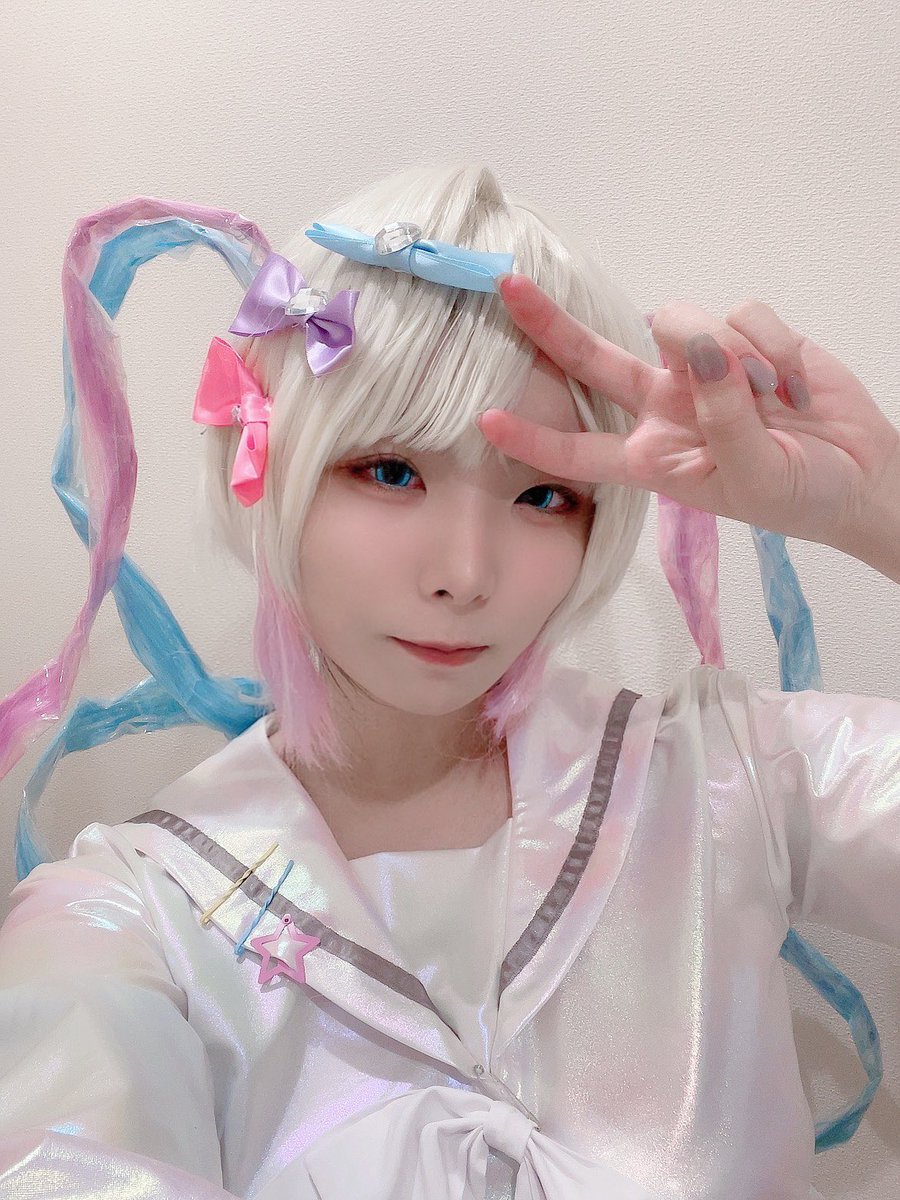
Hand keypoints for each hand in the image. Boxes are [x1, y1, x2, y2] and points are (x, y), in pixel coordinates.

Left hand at [478, 275, 899, 553]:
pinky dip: (771, 343)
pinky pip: (742, 312)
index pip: (581, 449)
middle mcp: (664, 407)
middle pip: (593, 359)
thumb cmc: (798, 494)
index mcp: (653, 457)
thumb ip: (723, 420)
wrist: (860, 474)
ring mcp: (701, 369)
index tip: (485, 421)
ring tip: (772, 398)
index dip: (534, 439)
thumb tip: (702, 349)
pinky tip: (791, 382)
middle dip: (550, 323)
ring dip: (730, 354)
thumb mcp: (753, 479)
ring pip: (680, 323)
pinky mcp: (745, 337)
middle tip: (507, 286)